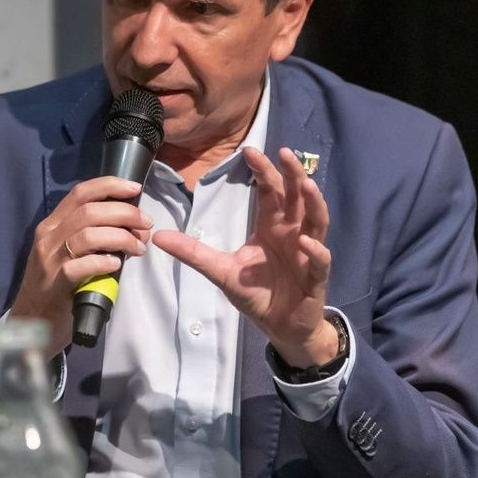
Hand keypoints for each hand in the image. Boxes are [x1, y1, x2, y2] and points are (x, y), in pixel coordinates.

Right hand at [8, 176, 152, 350]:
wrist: (31, 321)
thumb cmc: (55, 285)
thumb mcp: (65, 253)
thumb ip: (89, 236)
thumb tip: (130, 225)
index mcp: (51, 225)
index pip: (80, 193)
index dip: (109, 186)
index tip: (135, 188)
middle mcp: (48, 237)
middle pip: (90, 211)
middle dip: (125, 213)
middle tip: (146, 225)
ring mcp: (50, 260)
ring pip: (88, 235)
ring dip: (121, 237)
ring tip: (138, 248)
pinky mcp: (55, 284)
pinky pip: (81, 266)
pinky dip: (104, 261)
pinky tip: (116, 264)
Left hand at [151, 147, 336, 366]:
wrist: (278, 325)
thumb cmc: (255, 292)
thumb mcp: (219, 270)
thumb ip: (193, 252)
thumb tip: (158, 236)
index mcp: (271, 226)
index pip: (270, 191)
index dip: (263, 171)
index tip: (249, 151)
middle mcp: (292, 233)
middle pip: (296, 197)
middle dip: (293, 174)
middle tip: (284, 153)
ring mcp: (307, 253)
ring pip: (316, 221)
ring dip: (313, 203)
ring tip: (306, 185)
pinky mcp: (315, 277)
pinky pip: (320, 261)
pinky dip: (315, 251)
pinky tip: (305, 242)